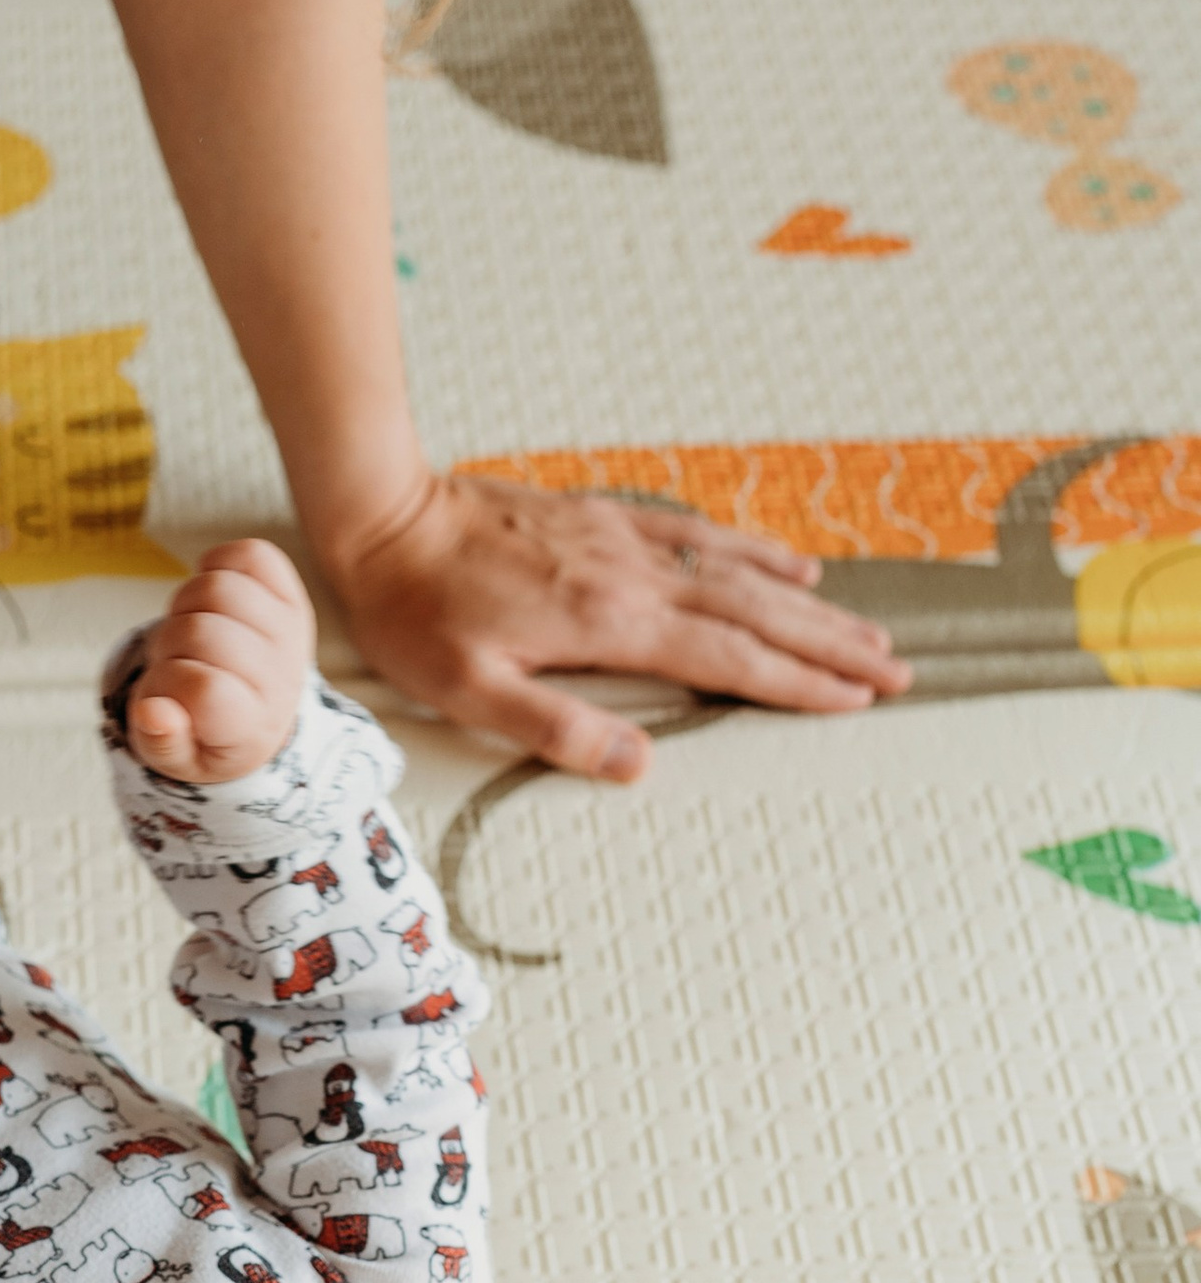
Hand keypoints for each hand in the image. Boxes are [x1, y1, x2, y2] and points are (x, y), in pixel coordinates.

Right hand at [126, 542, 315, 784]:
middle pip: (202, 632)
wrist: (257, 711)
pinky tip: (208, 601)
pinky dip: (215, 566)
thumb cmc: (209, 734)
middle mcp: (281, 675)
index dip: (169, 684)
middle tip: (174, 664)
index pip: (206, 689)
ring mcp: (288, 629)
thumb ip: (163, 743)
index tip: (166, 699)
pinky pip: (249, 555)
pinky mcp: (288, 592)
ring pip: (218, 588)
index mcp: (253, 724)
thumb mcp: (180, 759)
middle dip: (169, 645)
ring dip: (185, 607)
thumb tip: (152, 711)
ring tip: (188, 634)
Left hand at [327, 468, 909, 782]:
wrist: (386, 516)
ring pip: (739, 574)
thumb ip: (556, 729)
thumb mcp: (469, 691)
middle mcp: (632, 577)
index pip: (728, 662)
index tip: (858, 701)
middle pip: (754, 616)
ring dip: (808, 604)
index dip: (798, 684)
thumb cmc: (417, 611)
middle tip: (895, 672)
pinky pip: (697, 532)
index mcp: (610, 625)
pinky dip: (752, 550)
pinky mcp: (603, 518)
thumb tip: (639, 766)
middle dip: (829, 646)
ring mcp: (622, 541)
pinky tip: (787, 564)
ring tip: (866, 630)